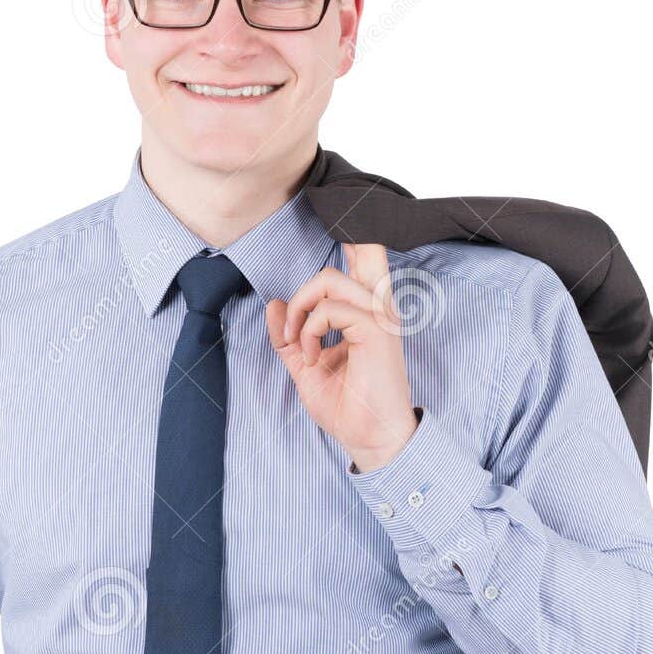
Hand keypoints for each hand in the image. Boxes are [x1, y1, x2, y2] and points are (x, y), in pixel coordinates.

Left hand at [265, 242, 417, 473]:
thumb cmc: (346, 405)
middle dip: (327, 253)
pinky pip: (328, 309)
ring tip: (299, 343)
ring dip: (300, 310)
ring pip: (328, 280)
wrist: (366, 437)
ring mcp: (379, 316)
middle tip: (299, 315)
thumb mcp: (305, 365)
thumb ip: (288, 334)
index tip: (333, 216)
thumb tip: (273, 303)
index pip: (367, 255)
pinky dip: (308, 330)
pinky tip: (311, 355)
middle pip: (363, 247)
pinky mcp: (375, 329)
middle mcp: (377, 306)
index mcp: (367, 309)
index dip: (354, 231)